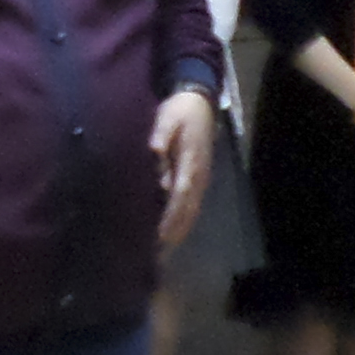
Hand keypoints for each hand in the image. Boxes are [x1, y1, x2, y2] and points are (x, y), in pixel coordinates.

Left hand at [151, 88, 215, 252]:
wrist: (199, 102)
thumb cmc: (180, 111)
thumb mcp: (167, 117)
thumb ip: (161, 134)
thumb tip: (154, 150)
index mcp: (190, 162)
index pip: (181, 194)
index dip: (172, 216)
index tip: (162, 234)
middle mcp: (198, 174)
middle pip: (188, 208)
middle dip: (175, 230)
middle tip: (160, 252)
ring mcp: (200, 177)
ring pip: (192, 209)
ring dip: (180, 228)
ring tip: (166, 249)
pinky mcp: (198, 177)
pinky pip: (192, 203)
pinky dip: (184, 219)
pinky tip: (175, 231)